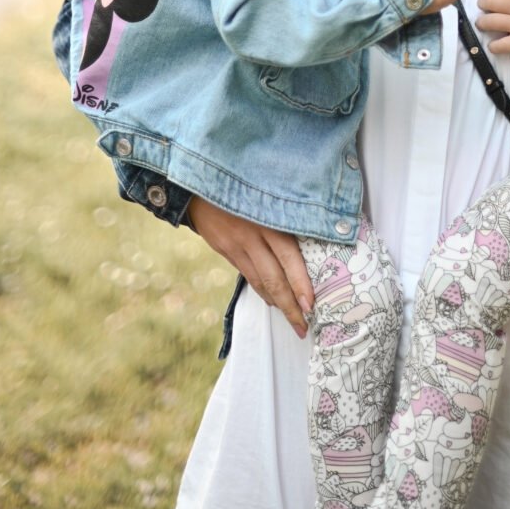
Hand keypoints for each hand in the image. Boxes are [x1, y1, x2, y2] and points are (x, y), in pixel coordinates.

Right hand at [187, 196, 313, 337]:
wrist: (197, 182)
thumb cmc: (243, 182)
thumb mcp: (265, 192)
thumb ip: (285, 213)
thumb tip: (312, 236)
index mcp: (266, 219)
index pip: (288, 257)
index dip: (300, 283)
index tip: (312, 304)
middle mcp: (251, 236)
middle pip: (274, 278)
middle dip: (291, 306)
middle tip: (304, 326)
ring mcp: (235, 246)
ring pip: (260, 282)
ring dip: (278, 303)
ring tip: (294, 319)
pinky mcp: (224, 250)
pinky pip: (247, 275)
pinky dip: (262, 290)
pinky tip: (271, 299)